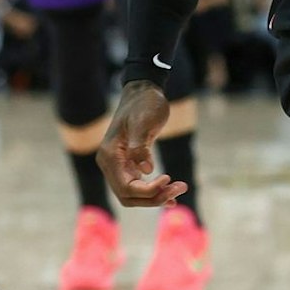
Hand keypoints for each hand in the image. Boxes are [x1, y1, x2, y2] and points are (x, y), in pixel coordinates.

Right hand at [97, 81, 183, 206]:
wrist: (144, 91)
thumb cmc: (144, 104)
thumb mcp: (143, 122)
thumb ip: (141, 146)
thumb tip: (146, 171)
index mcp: (110, 155)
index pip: (126, 188)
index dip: (148, 190)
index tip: (168, 178)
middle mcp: (110, 164)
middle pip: (128, 196)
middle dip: (154, 197)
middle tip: (179, 188)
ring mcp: (118, 165)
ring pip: (134, 194)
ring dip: (156, 196)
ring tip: (180, 188)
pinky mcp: (128, 164)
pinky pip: (138, 186)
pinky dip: (153, 193)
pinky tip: (171, 196)